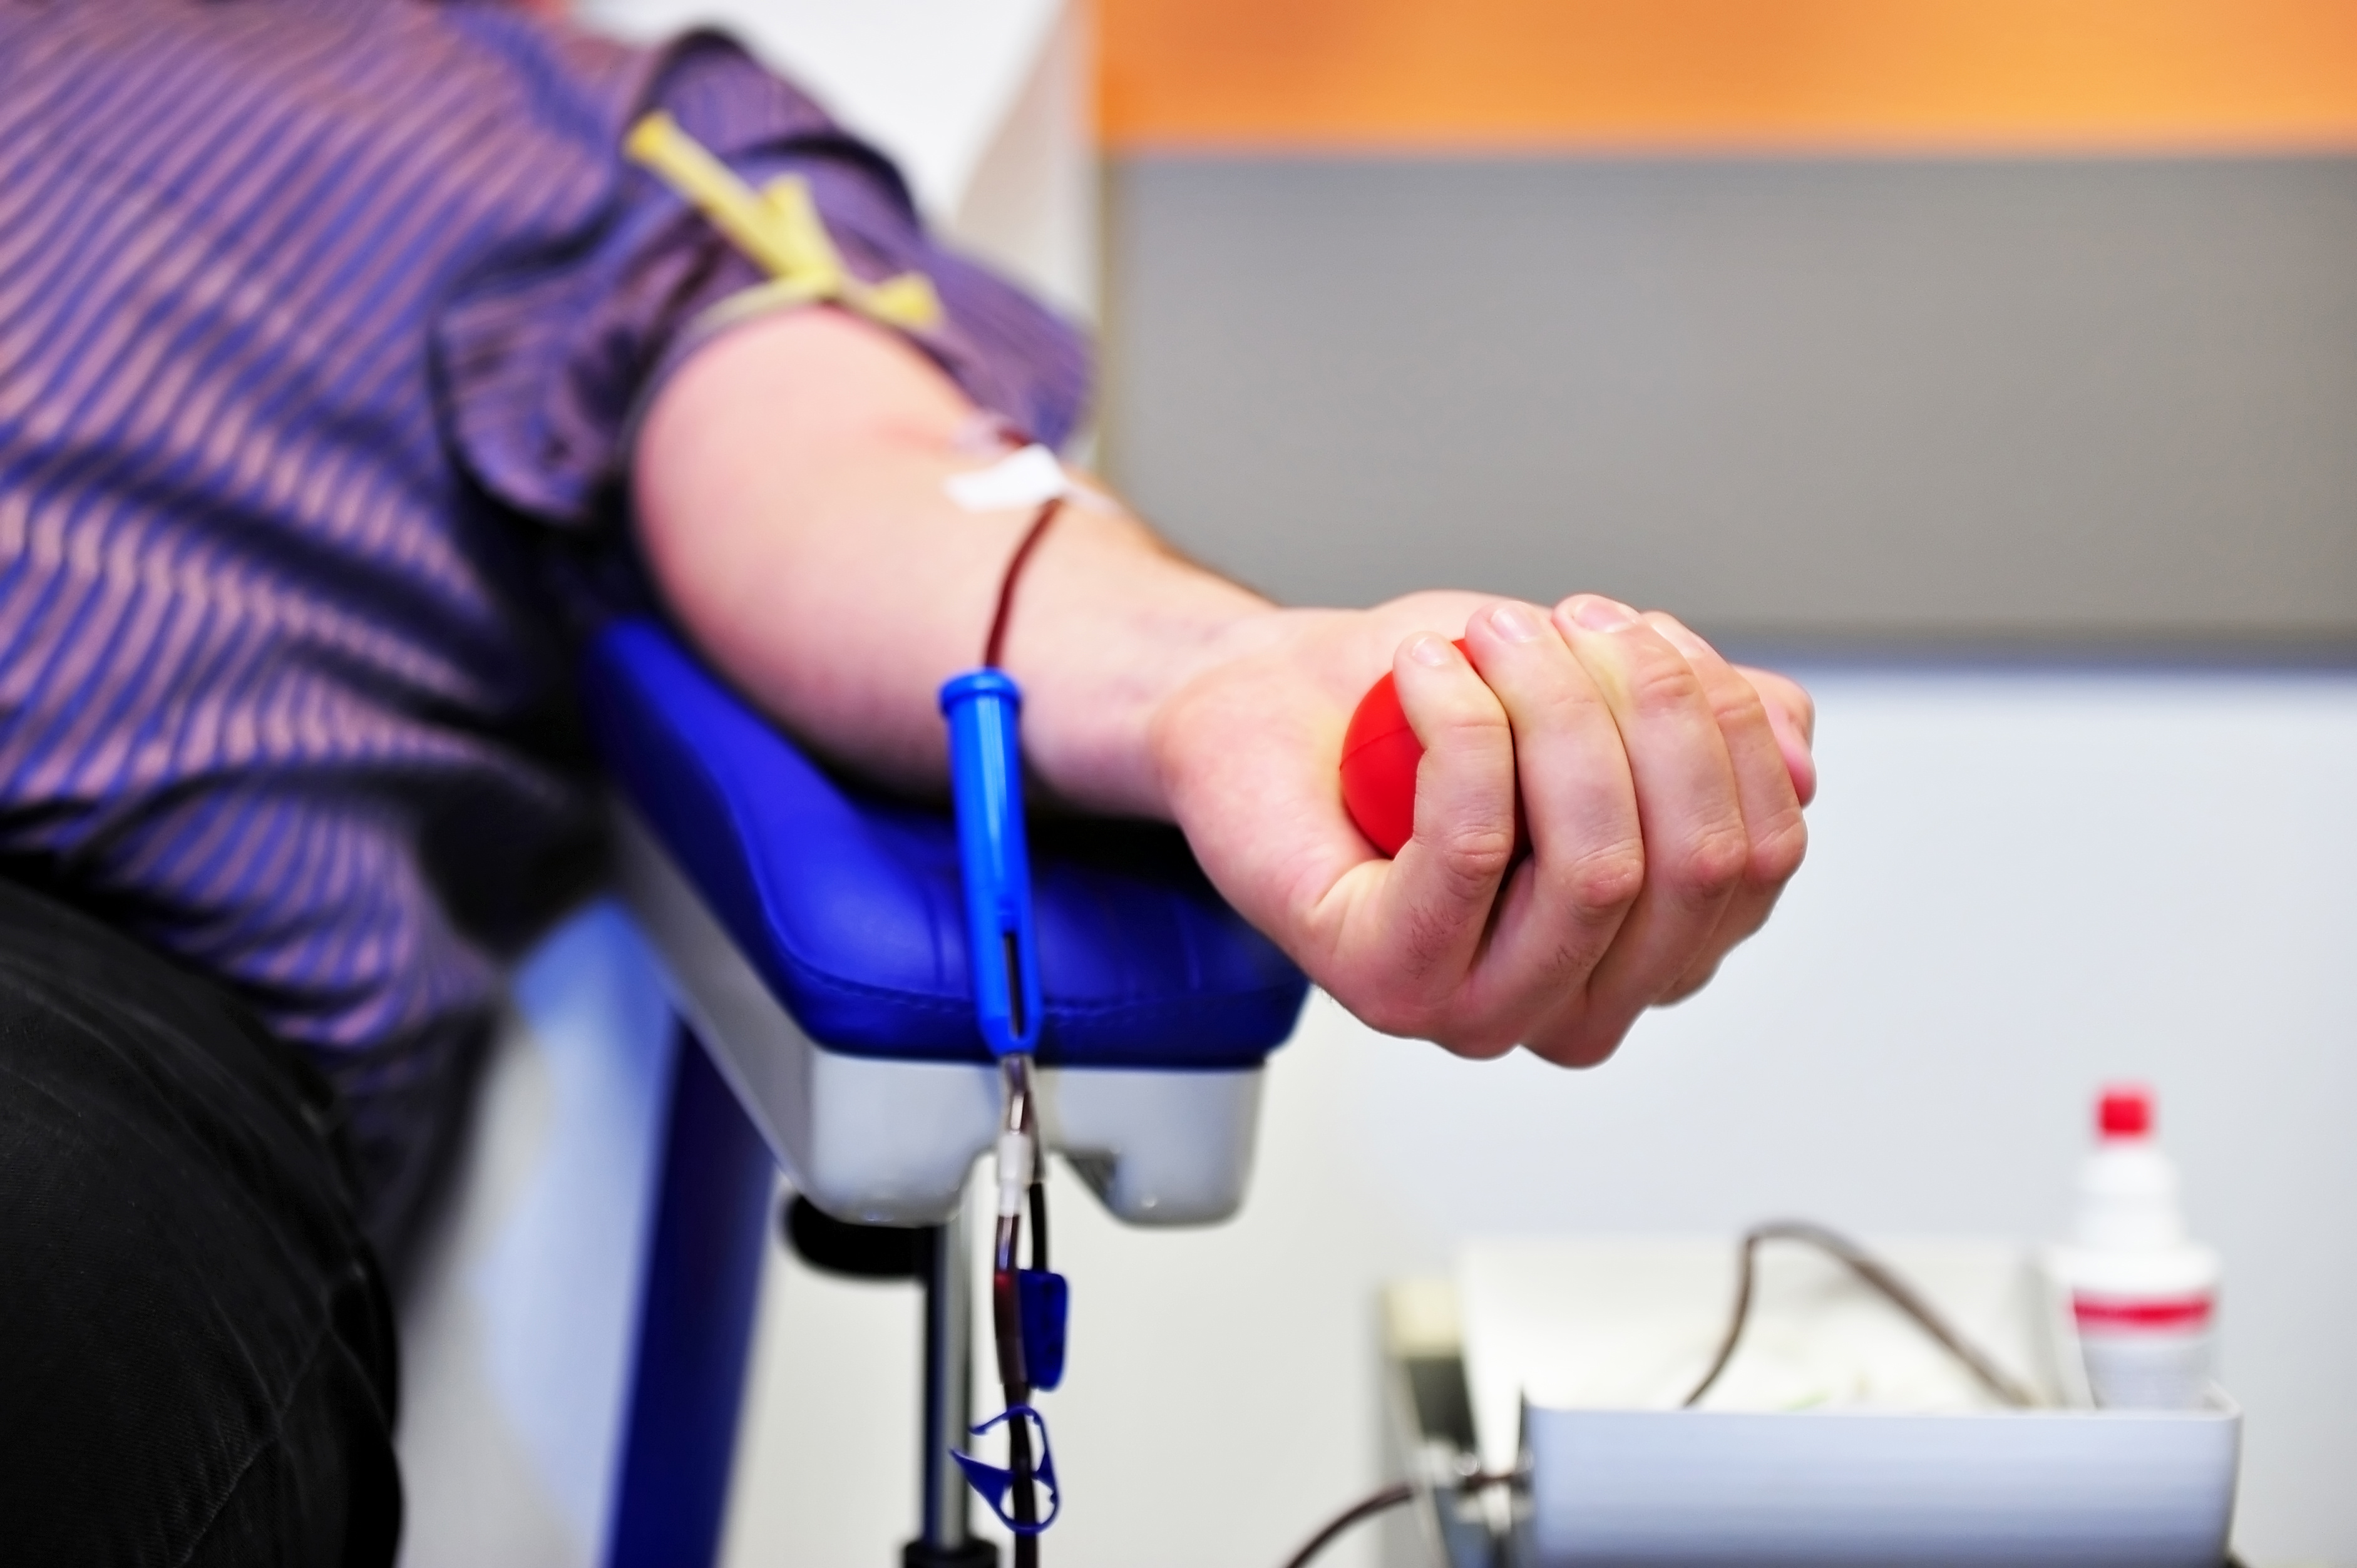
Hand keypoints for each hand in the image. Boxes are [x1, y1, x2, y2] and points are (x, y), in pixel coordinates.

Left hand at [1150, 593, 1813, 1064]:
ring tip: (1490, 638)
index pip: (1761, 852)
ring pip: (1598, 863)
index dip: (1724, 720)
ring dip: (1554, 708)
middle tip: (1562, 619)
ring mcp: (1483, 1009)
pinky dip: (1464, 728)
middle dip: (1647, 704)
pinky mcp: (1387, 983)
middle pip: (1697, 861)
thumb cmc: (1421, 709)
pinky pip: (1476, 849)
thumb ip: (1714, 724)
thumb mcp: (1600, 687)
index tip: (1641, 630)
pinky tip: (1424, 675)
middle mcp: (1581, 1003)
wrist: (1267, 707)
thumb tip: (1795, 757)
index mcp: (1656, 949)